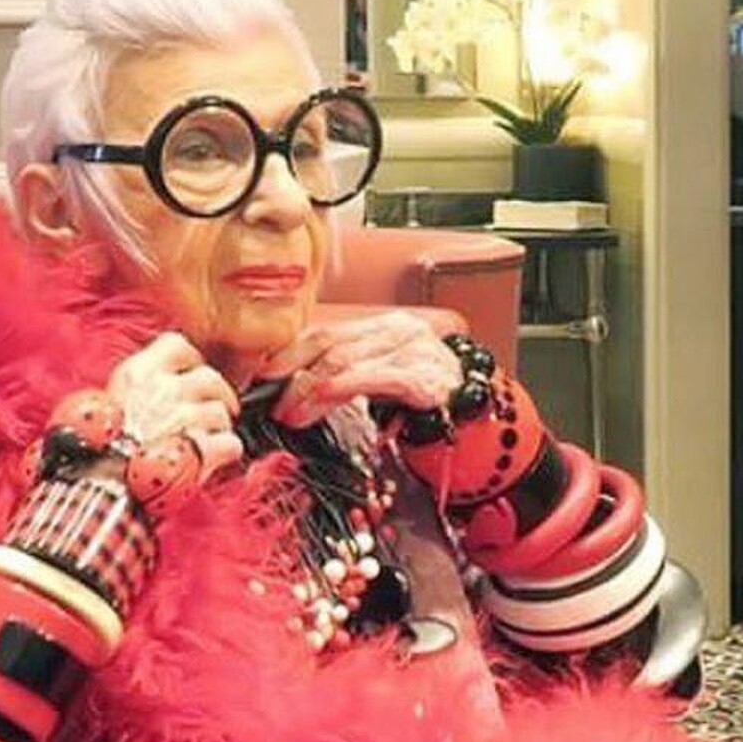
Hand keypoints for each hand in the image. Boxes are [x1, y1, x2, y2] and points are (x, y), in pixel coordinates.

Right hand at [107, 332, 243, 478]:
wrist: (101, 488)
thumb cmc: (98, 455)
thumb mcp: (106, 407)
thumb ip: (137, 392)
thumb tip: (156, 391)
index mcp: (137, 375)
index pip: (177, 346)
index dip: (190, 362)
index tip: (190, 377)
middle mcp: (163, 389)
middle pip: (209, 378)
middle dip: (215, 396)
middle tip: (209, 413)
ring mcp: (184, 417)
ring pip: (221, 412)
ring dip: (218, 428)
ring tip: (203, 442)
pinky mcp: (201, 448)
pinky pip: (230, 443)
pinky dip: (226, 452)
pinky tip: (214, 459)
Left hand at [263, 312, 462, 427]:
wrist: (480, 413)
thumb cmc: (426, 400)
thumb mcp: (382, 378)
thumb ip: (347, 375)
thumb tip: (296, 389)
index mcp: (383, 327)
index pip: (325, 333)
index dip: (289, 353)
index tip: (262, 376)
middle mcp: (397, 332)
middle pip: (329, 344)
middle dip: (292, 374)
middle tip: (272, 403)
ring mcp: (412, 352)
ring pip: (344, 361)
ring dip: (308, 390)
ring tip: (291, 414)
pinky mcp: (422, 378)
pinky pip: (372, 378)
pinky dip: (340, 387)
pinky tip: (321, 399)